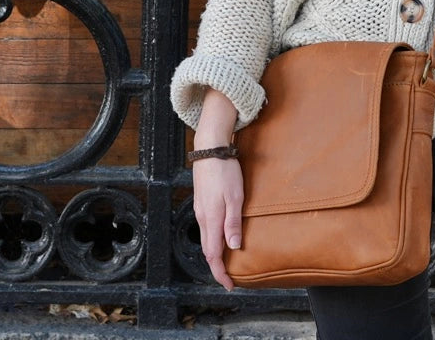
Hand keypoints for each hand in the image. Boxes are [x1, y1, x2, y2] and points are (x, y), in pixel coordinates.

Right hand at [192, 156, 242, 290]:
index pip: (213, 255)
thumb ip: (233, 223)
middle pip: (207, 250)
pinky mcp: (201, 203)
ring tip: (226, 262)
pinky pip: (205, 229)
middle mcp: (202, 218)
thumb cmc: (225, 171)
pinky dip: (212, 241)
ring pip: (205, 240)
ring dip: (214, 254)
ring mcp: (200, 210)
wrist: (209, 149)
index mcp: (211, 219)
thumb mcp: (235, 196)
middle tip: (229, 278)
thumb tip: (234, 247)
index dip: (220, 273)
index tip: (229, 285)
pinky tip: (220, 239)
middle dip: (217, 267)